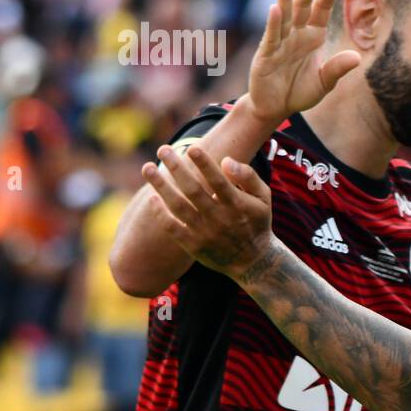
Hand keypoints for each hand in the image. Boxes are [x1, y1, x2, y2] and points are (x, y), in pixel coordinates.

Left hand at [143, 143, 274, 278]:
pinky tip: (152, 197)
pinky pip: (172, 228)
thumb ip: (248, 176)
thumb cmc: (256, 221)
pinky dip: (160, 213)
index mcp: (238, 205)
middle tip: (163, 149)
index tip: (191, 148)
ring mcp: (205, 233)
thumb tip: (226, 160)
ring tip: (147, 168)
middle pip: (193, 190)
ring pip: (178, 206)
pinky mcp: (194, 246)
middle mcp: (220, 219)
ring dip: (161, 186)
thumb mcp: (263, 197)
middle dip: (176, 168)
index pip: (218, 181)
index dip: (204, 164)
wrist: (253, 261)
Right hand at [246, 0, 360, 123]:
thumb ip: (337, 68)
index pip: (322, 10)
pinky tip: (275, 9)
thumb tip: (357, 57)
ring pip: (284, 18)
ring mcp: (280, 43)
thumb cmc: (299, 92)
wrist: (276, 108)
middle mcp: (296, 35)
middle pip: (303, 8)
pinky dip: (273, 23)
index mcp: (313, 37)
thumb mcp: (324, 82)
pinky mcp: (266, 55)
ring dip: (285, 1)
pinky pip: (271, 37)